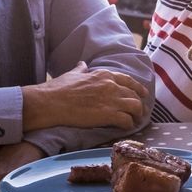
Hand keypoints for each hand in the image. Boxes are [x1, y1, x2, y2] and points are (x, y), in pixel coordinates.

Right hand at [22, 61, 148, 131]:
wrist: (49, 102)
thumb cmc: (57, 89)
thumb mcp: (72, 74)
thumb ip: (81, 69)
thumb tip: (82, 64)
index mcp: (104, 75)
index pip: (128, 80)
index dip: (137, 88)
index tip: (142, 94)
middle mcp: (111, 85)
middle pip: (134, 94)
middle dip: (139, 104)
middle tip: (140, 112)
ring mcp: (111, 100)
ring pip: (135, 106)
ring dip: (137, 115)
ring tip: (135, 121)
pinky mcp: (108, 115)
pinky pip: (127, 120)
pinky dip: (129, 125)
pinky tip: (126, 128)